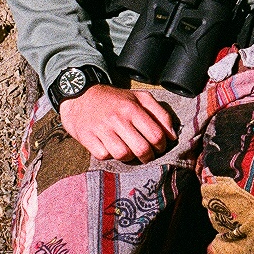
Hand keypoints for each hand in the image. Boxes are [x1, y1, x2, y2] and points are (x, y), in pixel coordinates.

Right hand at [59, 84, 176, 162]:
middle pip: (142, 149)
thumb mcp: (140, 98)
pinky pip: (104, 156)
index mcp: (133, 108)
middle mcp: (118, 119)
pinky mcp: (87, 137)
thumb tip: (173, 135)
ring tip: (129, 150)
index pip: (156, 135)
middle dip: (148, 156)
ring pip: (123, 155)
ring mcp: (102, 129)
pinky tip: (110, 147)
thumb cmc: (115, 99)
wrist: (81, 96)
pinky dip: (109, 155)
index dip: (162, 145)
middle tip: (147, 154)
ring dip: (129, 157)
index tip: (160, 147)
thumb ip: (160, 114)